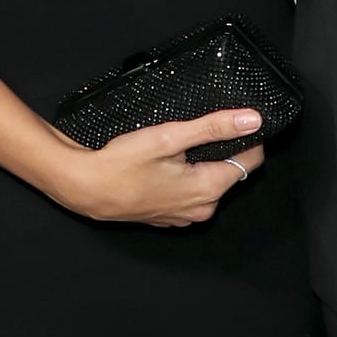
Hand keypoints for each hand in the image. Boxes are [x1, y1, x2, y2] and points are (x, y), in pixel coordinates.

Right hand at [52, 110, 265, 226]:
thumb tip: (251, 120)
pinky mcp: (170, 216)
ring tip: (179, 146)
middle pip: (230, 172)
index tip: (239, 120)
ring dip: (203, 163)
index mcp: (207, 189)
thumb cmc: (121, 163)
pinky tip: (165, 165)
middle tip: (198, 129)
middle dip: (222, 150)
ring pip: (210, 182)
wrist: (85, 187)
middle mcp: (202, 209)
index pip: (250, 161)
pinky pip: (190, 193)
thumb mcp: (169, 137)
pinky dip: (186, 177)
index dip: (249, 138)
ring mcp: (185, 216)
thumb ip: (213, 127)